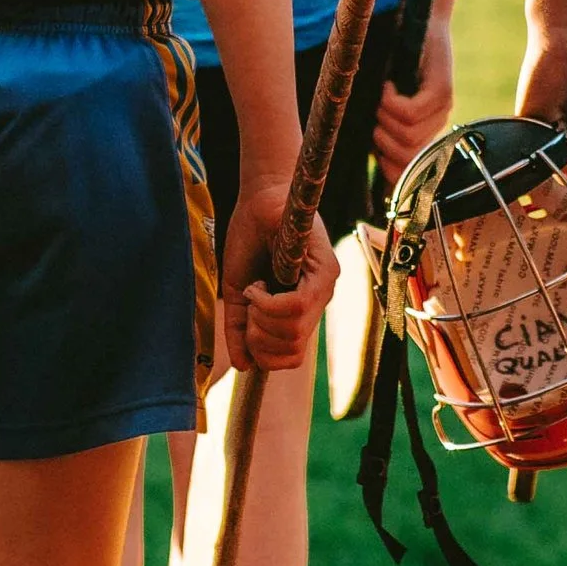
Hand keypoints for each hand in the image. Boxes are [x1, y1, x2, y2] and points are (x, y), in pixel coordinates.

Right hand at [222, 179, 338, 373]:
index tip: (247, 328)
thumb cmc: (251, 238)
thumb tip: (245, 367)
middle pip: (291, 350)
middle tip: (248, 307)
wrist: (260, 198)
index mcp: (301, 308)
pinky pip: (296, 307)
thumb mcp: (239, 291)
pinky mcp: (327, 270)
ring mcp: (326, 287)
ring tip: (253, 291)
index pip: (291, 357)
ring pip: (294, 331)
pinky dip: (267, 302)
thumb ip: (241, 328)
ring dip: (261, 318)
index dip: (264, 355)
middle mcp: (319, 301)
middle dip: (259, 338)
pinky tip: (257, 284)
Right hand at [371, 9, 457, 184]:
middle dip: (382, 144)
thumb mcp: (381, 98)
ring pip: (407, 135)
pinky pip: (410, 113)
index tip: (372, 155)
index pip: (412, 172)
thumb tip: (364, 158)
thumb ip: (376, 124)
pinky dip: (391, 102)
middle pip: (407, 157)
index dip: (390, 172)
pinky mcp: (442, 91)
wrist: (419, 19)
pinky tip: (388, 86)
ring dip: (384, 119)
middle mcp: (437, 124)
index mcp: (422, 132)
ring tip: (381, 98)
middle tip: (375, 119)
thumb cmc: (392, 58)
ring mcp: (442, 109)